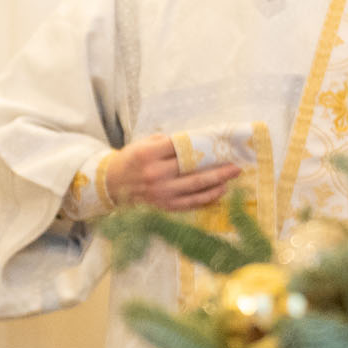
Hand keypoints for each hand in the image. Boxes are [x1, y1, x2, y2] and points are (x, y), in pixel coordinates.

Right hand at [101, 132, 242, 212]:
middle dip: (217, 166)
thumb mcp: (144, 144)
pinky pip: (191, 203)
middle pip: (193, 168)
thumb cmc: (131, 160)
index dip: (203, 145)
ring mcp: (161, 192)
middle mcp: (155, 174)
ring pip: (195, 187)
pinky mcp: (164, 206)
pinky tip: (220, 191)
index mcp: (149, 154)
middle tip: (235, 163)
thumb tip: (196, 141)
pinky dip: (207, 197)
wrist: (112, 185)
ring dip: (217, 181)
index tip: (220, 143)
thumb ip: (167, 142)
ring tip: (232, 175)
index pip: (181, 147)